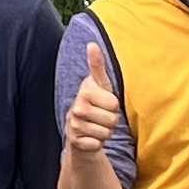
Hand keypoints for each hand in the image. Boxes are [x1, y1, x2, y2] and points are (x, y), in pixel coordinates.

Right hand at [63, 43, 125, 162]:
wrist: (80, 130)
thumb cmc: (95, 104)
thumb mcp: (100, 84)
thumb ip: (97, 65)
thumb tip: (92, 44)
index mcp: (85, 91)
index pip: (114, 104)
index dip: (114, 106)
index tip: (105, 103)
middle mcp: (77, 108)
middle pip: (112, 120)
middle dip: (111, 121)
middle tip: (101, 117)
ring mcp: (74, 125)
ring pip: (106, 133)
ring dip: (105, 132)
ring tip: (97, 126)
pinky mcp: (75, 141)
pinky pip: (98, 145)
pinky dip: (98, 143)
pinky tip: (91, 137)